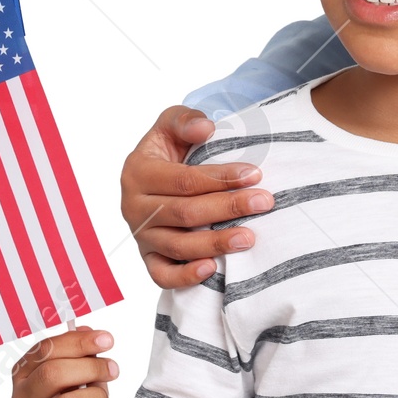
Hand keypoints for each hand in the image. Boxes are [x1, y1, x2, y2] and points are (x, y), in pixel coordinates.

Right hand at [11, 326, 118, 397]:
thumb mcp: (80, 370)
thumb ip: (81, 350)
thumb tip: (87, 331)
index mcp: (24, 375)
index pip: (45, 350)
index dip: (79, 342)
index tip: (107, 340)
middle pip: (53, 374)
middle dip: (91, 367)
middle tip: (113, 369)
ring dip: (98, 397)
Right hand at [119, 105, 274, 288]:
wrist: (155, 173)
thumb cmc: (169, 147)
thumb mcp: (171, 123)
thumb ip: (185, 120)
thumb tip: (206, 128)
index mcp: (137, 172)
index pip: (183, 180)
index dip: (220, 178)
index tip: (254, 174)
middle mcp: (133, 207)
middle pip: (185, 213)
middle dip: (228, 208)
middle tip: (264, 202)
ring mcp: (140, 236)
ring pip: (177, 246)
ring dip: (215, 244)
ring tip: (249, 237)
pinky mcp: (147, 257)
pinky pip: (162, 274)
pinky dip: (184, 276)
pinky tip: (212, 268)